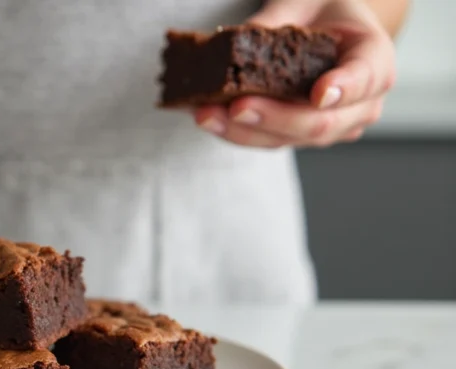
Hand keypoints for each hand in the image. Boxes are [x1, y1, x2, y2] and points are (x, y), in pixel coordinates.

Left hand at [194, 0, 395, 148]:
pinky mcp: (303, 137)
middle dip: (274, 118)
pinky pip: (271, 141)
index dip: (344, 88)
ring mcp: (333, 126)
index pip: (366, 77)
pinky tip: (209, 120)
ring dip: (244, 132)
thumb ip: (277, 20)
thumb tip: (235, 41)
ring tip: (207, 115)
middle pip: (320, 123)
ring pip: (290, 140)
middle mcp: (361, 103)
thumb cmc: (322, 12)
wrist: (328, 30)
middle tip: (237, 107)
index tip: (320, 94)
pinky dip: (237, 132)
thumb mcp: (303, 1)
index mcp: (375, 59)